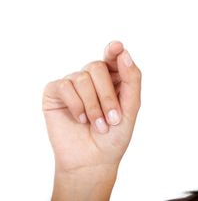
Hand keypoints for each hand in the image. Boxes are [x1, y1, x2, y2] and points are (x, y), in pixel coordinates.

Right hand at [42, 41, 140, 198]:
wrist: (93, 160)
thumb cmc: (114, 135)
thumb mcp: (131, 107)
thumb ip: (132, 79)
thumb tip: (123, 52)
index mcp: (113, 77)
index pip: (113, 56)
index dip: (114, 50)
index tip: (117, 47)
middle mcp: (92, 77)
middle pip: (97, 67)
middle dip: (107, 95)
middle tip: (113, 119)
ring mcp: (73, 83)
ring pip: (81, 77)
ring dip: (93, 105)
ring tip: (98, 125)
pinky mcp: (55, 92)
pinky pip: (64, 86)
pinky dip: (76, 105)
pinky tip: (79, 120)